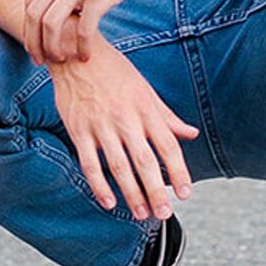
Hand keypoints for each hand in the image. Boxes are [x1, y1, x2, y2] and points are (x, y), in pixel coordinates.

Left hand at [22, 0, 170, 63]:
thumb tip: (61, 4)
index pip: (29, 3)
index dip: (29, 29)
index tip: (36, 46)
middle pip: (34, 16)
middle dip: (34, 43)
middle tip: (42, 61)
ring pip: (52, 25)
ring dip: (54, 48)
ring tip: (63, 60)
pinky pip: (83, 28)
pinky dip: (82, 46)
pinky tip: (87, 55)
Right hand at [51, 38, 197, 219]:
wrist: (76, 51)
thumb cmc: (113, 70)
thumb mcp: (145, 88)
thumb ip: (167, 115)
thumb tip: (190, 133)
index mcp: (145, 107)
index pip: (167, 145)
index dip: (179, 170)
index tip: (186, 193)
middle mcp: (125, 118)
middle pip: (145, 161)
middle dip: (157, 190)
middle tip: (164, 213)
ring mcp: (101, 125)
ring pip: (119, 166)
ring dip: (131, 193)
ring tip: (141, 214)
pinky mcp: (79, 129)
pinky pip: (89, 162)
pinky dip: (98, 184)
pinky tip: (108, 201)